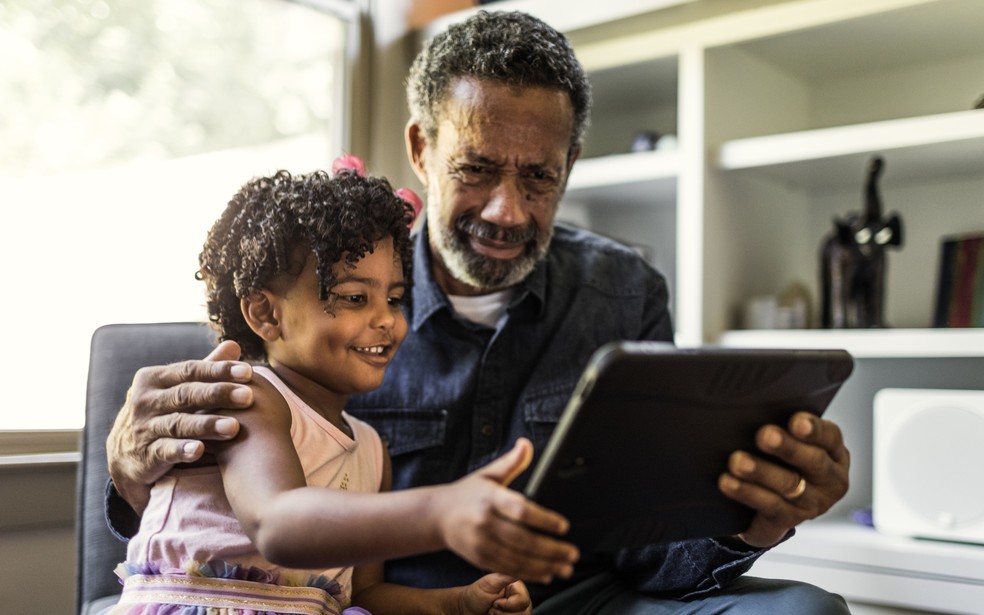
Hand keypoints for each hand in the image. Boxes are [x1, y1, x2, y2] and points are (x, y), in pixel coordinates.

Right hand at [106, 340, 253, 512]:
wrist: (125, 454)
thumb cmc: (162, 413)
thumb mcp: (177, 388)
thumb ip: (205, 369)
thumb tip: (234, 345)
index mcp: (153, 378)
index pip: (190, 370)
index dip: (219, 370)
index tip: (248, 372)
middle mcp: (145, 401)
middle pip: (185, 394)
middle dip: (218, 394)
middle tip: (248, 397)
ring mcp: (143, 428)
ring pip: (178, 423)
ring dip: (206, 425)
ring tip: (234, 427)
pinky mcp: (145, 455)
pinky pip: (164, 451)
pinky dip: (181, 450)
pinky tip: (200, 450)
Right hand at [435, 438, 578, 583]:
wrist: (437, 516)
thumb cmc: (468, 493)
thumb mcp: (488, 474)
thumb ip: (511, 462)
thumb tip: (526, 444)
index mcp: (490, 498)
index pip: (521, 510)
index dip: (544, 520)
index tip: (563, 526)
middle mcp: (485, 522)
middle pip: (523, 539)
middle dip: (551, 549)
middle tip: (573, 553)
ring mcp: (481, 543)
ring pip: (518, 559)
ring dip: (545, 565)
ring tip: (566, 567)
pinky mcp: (479, 559)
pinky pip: (507, 569)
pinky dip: (529, 574)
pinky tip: (546, 573)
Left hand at [459, 573, 530, 614]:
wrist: (466, 609)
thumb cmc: (476, 595)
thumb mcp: (489, 584)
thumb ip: (504, 578)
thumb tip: (517, 571)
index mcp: (516, 587)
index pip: (523, 600)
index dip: (509, 604)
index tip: (495, 602)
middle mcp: (520, 599)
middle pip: (524, 613)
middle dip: (504, 614)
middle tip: (492, 608)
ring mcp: (518, 611)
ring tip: (492, 612)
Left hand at [718, 412, 850, 547]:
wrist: (769, 506)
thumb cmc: (780, 460)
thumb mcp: (789, 441)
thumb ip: (782, 425)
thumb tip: (755, 407)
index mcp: (834, 454)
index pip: (830, 437)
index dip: (813, 429)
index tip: (796, 420)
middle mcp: (830, 481)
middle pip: (813, 462)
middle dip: (787, 448)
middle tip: (764, 435)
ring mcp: (812, 505)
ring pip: (788, 485)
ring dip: (761, 472)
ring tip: (737, 461)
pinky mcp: (787, 522)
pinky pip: (769, 507)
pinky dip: (747, 493)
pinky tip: (728, 482)